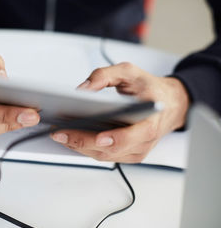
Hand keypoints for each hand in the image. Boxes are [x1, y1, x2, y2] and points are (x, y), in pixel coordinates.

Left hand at [50, 62, 188, 162]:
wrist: (169, 103)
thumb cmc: (149, 89)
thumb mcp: (129, 72)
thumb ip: (105, 75)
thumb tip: (82, 89)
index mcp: (150, 122)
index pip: (132, 137)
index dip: (114, 139)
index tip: (97, 136)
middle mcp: (143, 141)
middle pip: (109, 149)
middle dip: (82, 141)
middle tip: (59, 133)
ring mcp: (135, 151)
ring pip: (103, 155)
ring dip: (78, 147)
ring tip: (59, 134)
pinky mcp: (126, 155)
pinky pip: (102, 155)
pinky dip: (84, 147)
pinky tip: (70, 138)